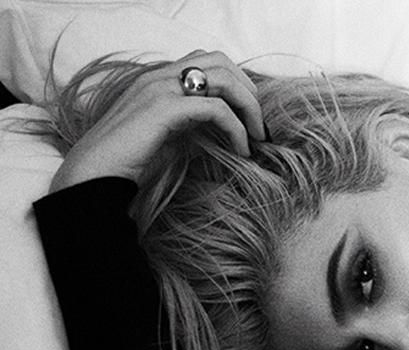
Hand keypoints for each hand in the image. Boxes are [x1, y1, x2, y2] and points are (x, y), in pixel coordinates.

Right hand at [50, 50, 265, 192]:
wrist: (95, 177)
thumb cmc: (132, 162)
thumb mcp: (172, 137)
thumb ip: (196, 125)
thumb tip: (230, 131)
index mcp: (160, 78)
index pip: (209, 61)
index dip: (238, 85)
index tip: (251, 119)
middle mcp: (160, 76)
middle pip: (221, 61)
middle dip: (249, 91)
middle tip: (260, 125)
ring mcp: (160, 88)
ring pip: (223, 78)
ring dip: (249, 107)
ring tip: (257, 137)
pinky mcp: (164, 109)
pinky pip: (216, 109)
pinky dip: (236, 129)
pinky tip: (241, 150)